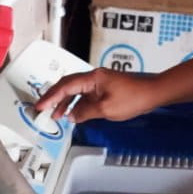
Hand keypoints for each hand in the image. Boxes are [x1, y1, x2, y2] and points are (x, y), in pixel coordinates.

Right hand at [33, 68, 162, 122]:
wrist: (152, 93)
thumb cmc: (134, 97)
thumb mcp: (106, 110)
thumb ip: (86, 112)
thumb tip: (72, 115)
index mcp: (93, 78)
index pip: (65, 86)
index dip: (50, 96)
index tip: (40, 105)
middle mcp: (94, 78)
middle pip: (68, 85)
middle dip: (54, 97)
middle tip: (43, 108)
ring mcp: (100, 83)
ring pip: (76, 91)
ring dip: (66, 102)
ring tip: (58, 115)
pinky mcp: (105, 89)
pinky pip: (85, 95)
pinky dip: (78, 104)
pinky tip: (75, 114)